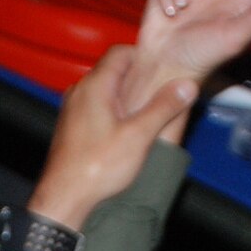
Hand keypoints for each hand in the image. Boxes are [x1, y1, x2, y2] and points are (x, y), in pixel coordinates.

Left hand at [27, 46, 197, 231]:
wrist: (64, 198)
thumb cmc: (96, 168)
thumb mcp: (139, 136)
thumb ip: (163, 108)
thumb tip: (186, 87)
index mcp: (95, 86)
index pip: (120, 52)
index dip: (143, 55)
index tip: (161, 66)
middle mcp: (79, 92)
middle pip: (112, 70)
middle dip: (136, 77)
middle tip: (158, 89)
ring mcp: (72, 109)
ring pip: (102, 90)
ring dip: (123, 96)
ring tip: (143, 111)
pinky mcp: (70, 127)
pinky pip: (93, 107)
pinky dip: (110, 111)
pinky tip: (123, 130)